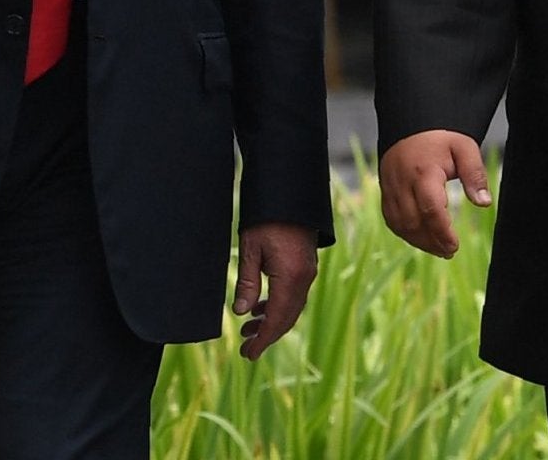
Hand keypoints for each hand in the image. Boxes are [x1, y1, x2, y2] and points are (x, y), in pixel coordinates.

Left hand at [233, 222, 318, 360]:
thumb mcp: (250, 250)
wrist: (290, 192)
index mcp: (290, 278)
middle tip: (246, 349)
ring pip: (291, 307)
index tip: (248, 355)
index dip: (263, 340)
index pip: (277, 319)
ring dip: (271, 321)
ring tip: (247, 328)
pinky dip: (278, 306)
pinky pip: (294, 294)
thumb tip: (240, 312)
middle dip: (267, 335)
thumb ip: (247, 283)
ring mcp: (308, 272)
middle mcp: (304, 279)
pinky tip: (259, 307)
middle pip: (287, 318)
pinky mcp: (306, 265)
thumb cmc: (267, 218)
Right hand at [379, 129, 490, 259]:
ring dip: (418, 241)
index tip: (455, 246)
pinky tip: (421, 238)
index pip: (431, 209)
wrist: (411, 122)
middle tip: (450, 251)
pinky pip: (391, 219)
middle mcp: (403, 182)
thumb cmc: (441, 137)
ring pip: (400, 224)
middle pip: (413, 222)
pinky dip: (405, 233)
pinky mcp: (385, 191)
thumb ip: (475, 175)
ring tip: (439, 248)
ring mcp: (390, 187)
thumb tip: (484, 203)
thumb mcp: (465, 148)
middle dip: (431, 242)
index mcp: (424, 172)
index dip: (442, 232)